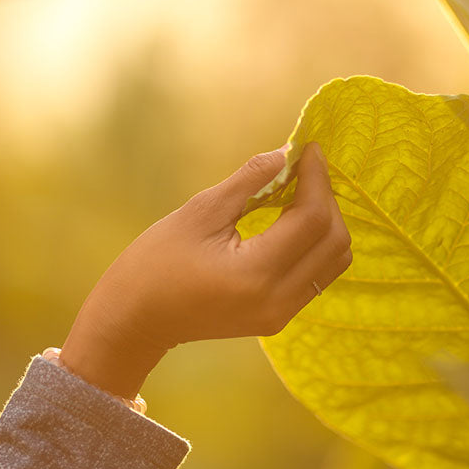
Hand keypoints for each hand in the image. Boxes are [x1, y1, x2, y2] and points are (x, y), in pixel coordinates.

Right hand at [60, 142, 351, 397]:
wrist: (134, 321)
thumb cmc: (154, 263)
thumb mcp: (199, 213)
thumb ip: (249, 181)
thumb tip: (286, 152)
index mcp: (257, 274)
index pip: (312, 219)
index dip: (317, 177)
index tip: (308, 147)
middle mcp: (279, 300)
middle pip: (335, 242)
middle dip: (325, 197)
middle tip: (303, 167)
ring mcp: (282, 314)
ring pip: (334, 260)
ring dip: (325, 221)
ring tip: (299, 191)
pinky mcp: (278, 317)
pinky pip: (317, 274)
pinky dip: (315, 242)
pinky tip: (291, 218)